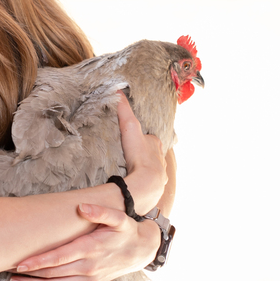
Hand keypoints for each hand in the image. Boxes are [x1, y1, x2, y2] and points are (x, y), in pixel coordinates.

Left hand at [10, 203, 159, 280]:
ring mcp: (89, 279)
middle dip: (30, 274)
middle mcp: (88, 267)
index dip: (39, 261)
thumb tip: (82, 207)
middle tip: (7, 271)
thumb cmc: (126, 231)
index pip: (58, 257)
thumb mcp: (119, 217)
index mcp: (90, 249)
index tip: (21, 263)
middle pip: (53, 273)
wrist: (143, 249)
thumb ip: (100, 211)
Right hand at [115, 93, 166, 214]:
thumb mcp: (130, 127)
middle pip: (153, 154)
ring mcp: (159, 176)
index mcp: (156, 146)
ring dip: (146, 170)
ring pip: (153, 170)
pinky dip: (145, 185)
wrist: (147, 183)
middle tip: (134, 156)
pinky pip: (150, 185)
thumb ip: (124, 110)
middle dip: (146, 155)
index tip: (134, 140)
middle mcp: (161, 160)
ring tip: (134, 172)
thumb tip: (118, 90)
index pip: (150, 139)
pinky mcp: (155, 190)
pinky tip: (137, 187)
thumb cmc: (140, 155)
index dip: (143, 138)